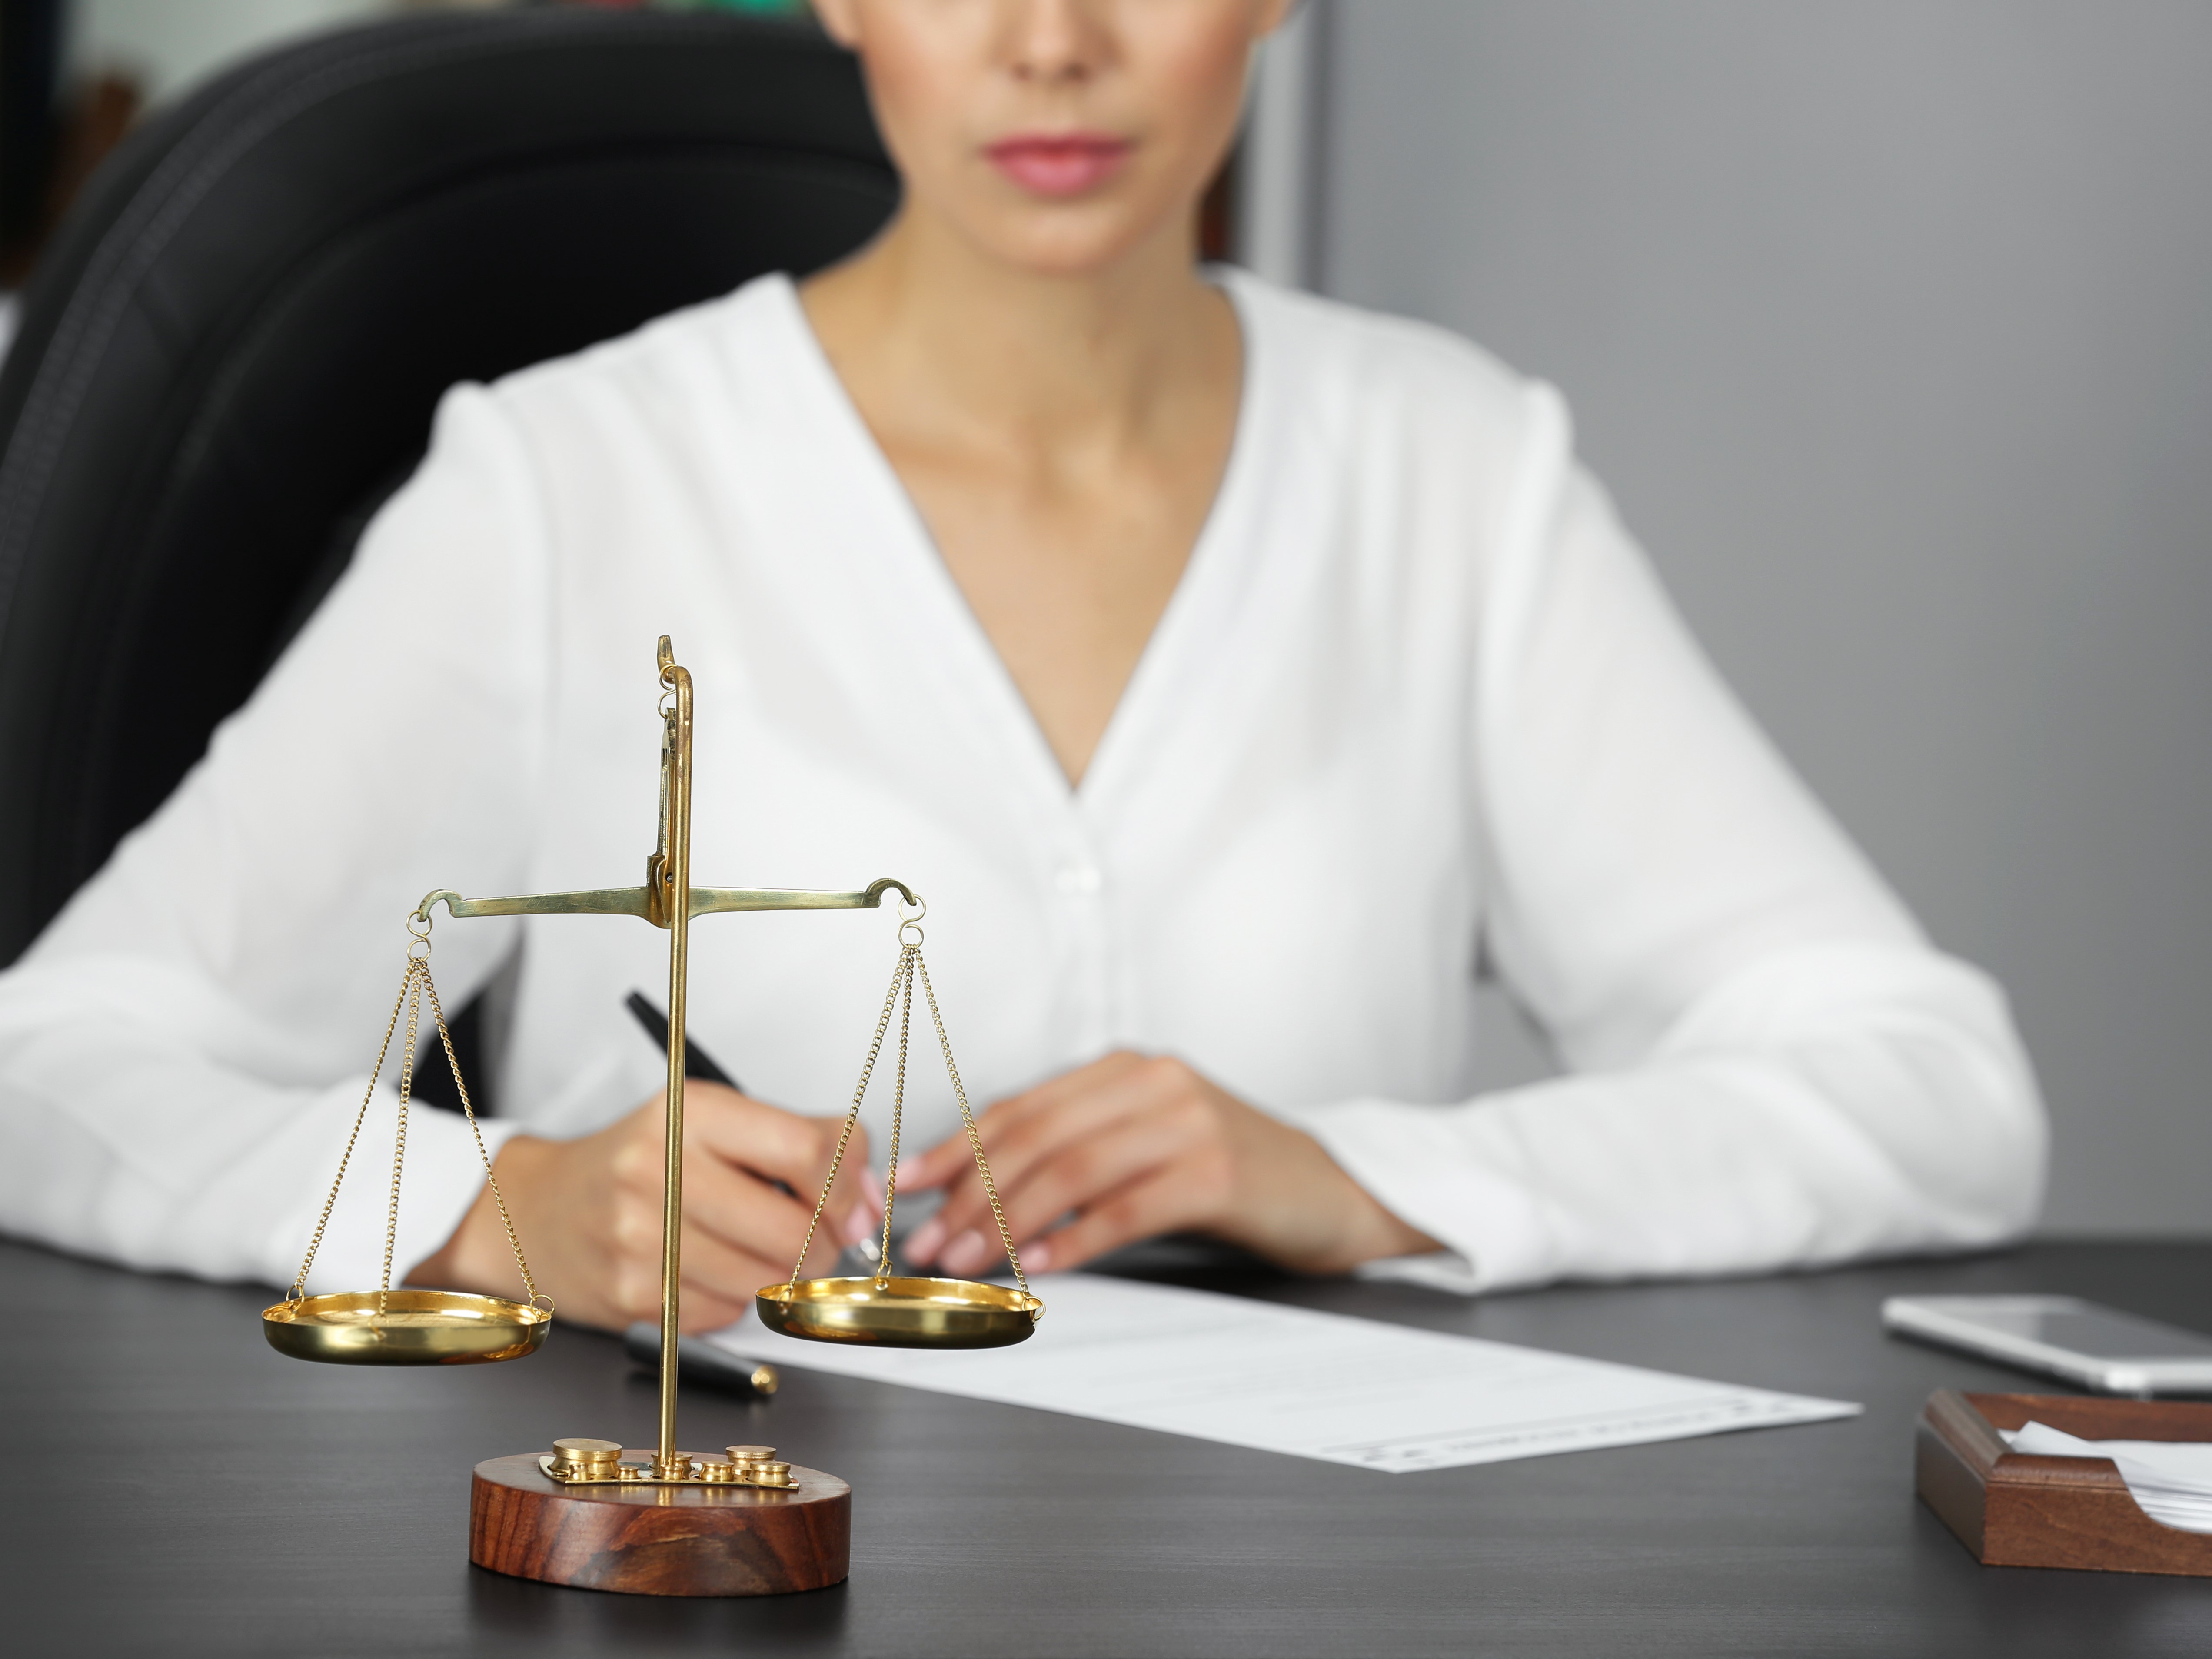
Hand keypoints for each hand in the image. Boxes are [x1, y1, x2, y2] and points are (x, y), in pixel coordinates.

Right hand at [410, 1082, 880, 1332]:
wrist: (537, 1211)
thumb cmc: (639, 1161)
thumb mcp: (713, 1121)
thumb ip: (800, 1143)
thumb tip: (869, 1197)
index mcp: (690, 1113)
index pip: (806, 1151)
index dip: (849, 1187)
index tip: (857, 1205)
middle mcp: (660, 1171)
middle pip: (795, 1231)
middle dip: (824, 1245)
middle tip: (820, 1240)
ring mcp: (641, 1238)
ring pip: (765, 1280)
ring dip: (779, 1275)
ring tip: (756, 1250)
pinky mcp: (633, 1295)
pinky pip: (725, 1314)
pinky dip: (733, 1300)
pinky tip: (709, 1271)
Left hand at [895, 1052, 1436, 1278]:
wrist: (1335, 1192)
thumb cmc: (1231, 1176)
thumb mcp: (1147, 1146)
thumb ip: (1078, 1154)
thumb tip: (977, 1196)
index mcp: (1127, 1070)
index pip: (1022, 1108)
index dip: (956, 1148)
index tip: (908, 1189)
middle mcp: (1154, 1082)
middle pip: (1039, 1138)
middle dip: (970, 1194)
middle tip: (928, 1243)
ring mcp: (1190, 1123)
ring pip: (1074, 1171)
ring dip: (1009, 1222)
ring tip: (969, 1262)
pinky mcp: (1219, 1171)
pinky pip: (1129, 1207)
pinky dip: (1079, 1240)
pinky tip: (1045, 1267)